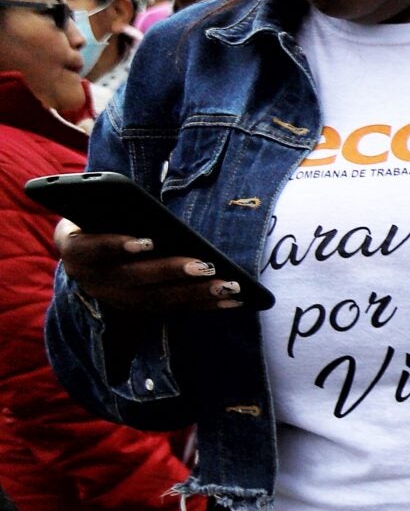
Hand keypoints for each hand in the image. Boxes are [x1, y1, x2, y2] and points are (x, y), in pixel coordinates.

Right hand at [56, 222, 249, 316]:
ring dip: (195, 294)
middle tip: (206, 265)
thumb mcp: (99, 208)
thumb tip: (144, 200)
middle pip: (133, 278)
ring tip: (229, 285)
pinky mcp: (139, 309)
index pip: (91, 248)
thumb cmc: (101, 218)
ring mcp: (114, 299)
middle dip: (171, 272)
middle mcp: (91, 279)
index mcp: (75, 249)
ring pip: (156, 300)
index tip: (147, 240)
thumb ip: (114, 203)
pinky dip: (204, 304)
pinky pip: (173, 309)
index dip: (115, 245)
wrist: (88, 247)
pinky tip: (233, 300)